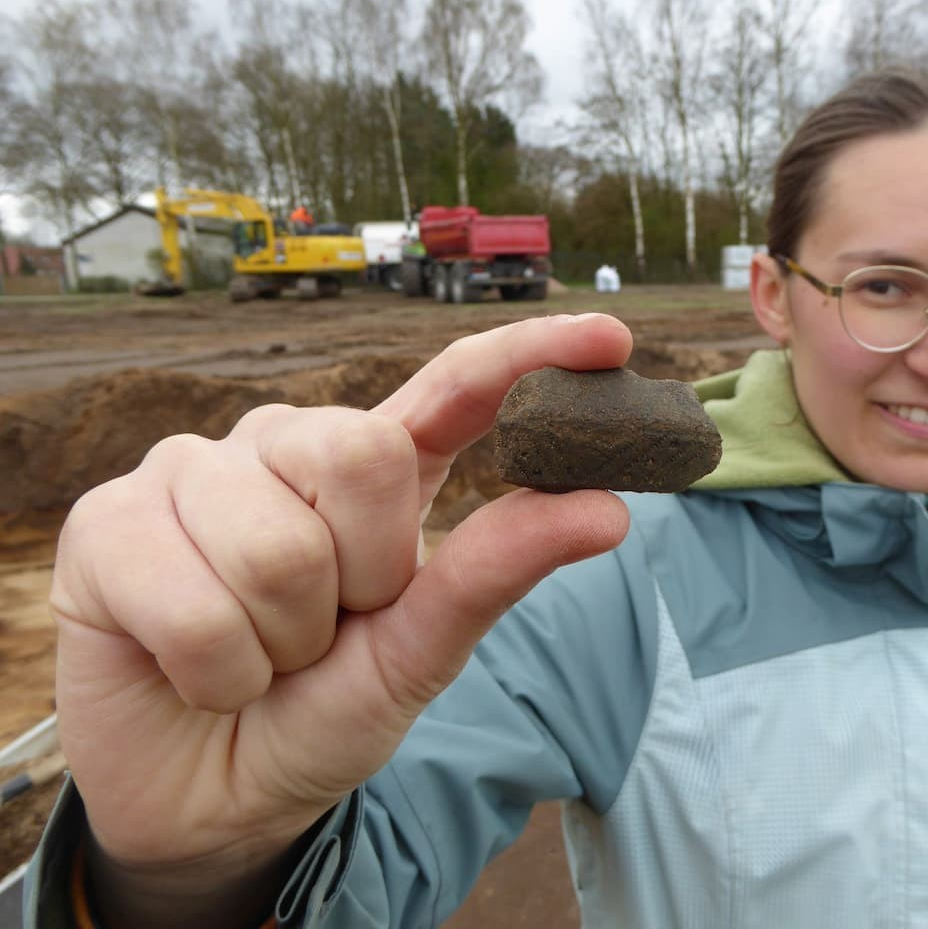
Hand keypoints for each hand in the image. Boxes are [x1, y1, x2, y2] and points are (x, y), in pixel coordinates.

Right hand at [49, 313, 631, 924]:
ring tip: (261, 653)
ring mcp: (192, 473)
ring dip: (286, 641)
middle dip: (365, 577)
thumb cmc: (322, 709)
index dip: (527, 357)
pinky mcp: (109, 523)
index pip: (453, 387)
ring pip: (278, 547)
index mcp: (372, 469)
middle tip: (332, 626)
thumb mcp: (422, 653)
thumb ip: (496, 573)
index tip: (610, 341)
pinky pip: (196, 605)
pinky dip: (217, 673)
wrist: (214, 795)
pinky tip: (199, 672)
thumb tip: (607, 511)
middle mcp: (284, 447)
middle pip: (364, 456)